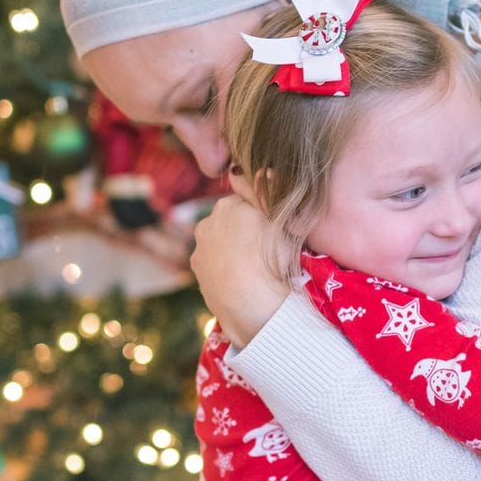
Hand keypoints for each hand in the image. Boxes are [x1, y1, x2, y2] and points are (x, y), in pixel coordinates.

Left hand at [191, 195, 293, 347]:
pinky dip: (224, 269)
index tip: (275, 231)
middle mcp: (209, 221)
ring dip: (232, 250)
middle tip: (266, 251)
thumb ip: (270, 192)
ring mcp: (200, 247)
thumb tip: (263, 171)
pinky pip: (214, 263)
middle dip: (244, 231)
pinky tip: (241, 281)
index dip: (264, 215)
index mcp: (231, 204)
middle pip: (231, 220)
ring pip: (220, 242)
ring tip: (254, 270)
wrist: (254, 309)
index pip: (249, 200)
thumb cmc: (276, 262)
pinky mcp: (197, 270)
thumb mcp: (283, 222)